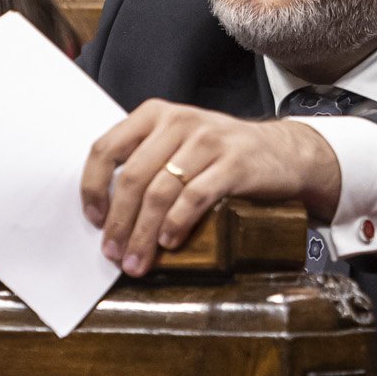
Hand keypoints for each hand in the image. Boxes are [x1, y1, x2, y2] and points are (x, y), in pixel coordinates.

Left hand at [80, 100, 341, 276]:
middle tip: (114, 254)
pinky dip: (177, 224)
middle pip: (132, 178)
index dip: (93, 188)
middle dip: (119, 223)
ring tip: (138, 261)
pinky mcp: (233, 163)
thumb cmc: (221, 153)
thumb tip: (106, 211)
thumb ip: (145, 161)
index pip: (106, 148)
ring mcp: (208, 141)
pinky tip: (170, 243)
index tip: (94, 220)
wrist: (283, 151)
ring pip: (160, 192)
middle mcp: (178, 122)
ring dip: (143, 233)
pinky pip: (194, 197)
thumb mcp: (179, 142)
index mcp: (155, 115)